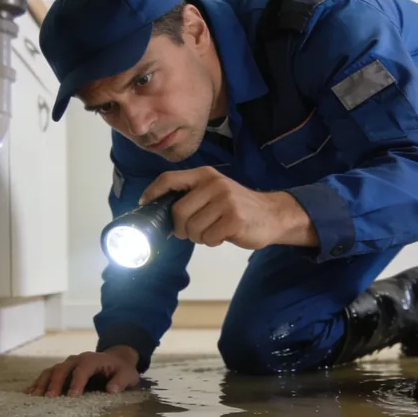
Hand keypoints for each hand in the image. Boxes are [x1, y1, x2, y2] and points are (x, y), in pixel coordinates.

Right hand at [26, 347, 139, 396]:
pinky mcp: (61, 371)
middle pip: (62, 369)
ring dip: (42, 383)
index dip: (77, 381)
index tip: (73, 396)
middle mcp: (77, 360)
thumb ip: (121, 381)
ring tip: (34, 397)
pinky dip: (38, 383)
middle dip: (55, 383)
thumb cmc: (121, 370)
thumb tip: (112, 390)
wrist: (115, 361)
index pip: (83, 369)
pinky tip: (28, 394)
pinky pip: (47, 375)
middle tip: (50, 398)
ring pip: (51, 371)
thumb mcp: (128, 375)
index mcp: (92, 359)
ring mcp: (67, 364)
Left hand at [139, 166, 317, 249]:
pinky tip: (223, 235)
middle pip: (178, 211)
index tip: (144, 204)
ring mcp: (225, 200)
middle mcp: (213, 184)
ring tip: (213, 231)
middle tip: (193, 232)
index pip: (169, 179)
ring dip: (199, 237)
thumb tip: (162, 217)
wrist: (273, 214)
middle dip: (180, 228)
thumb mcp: (215, 193)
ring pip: (192, 228)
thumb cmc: (238, 207)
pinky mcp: (234, 219)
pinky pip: (208, 237)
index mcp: (205, 175)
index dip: (153, 192)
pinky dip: (212, 241)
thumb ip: (192, 198)